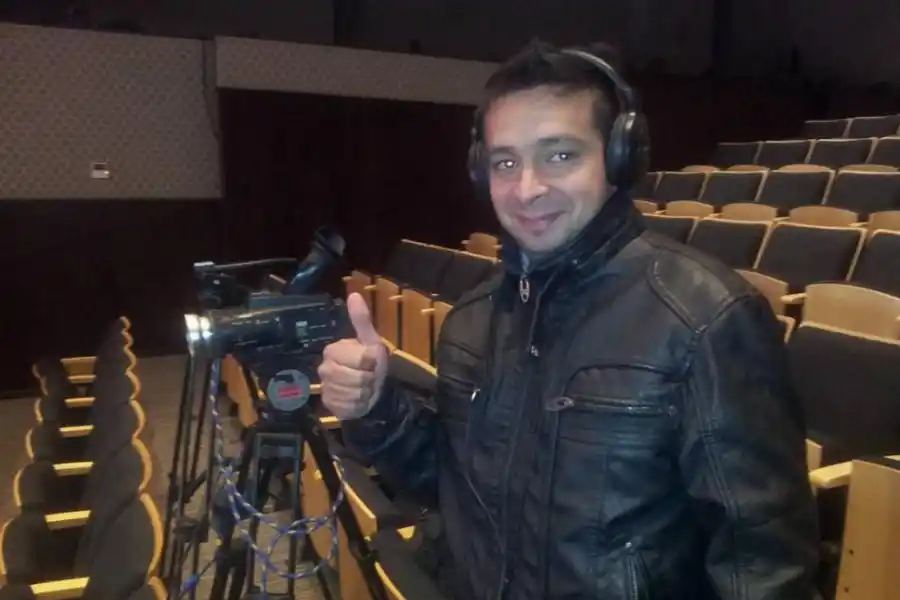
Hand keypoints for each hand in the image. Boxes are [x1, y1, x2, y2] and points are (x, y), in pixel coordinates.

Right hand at [318, 293, 388, 419]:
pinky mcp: (328, 404)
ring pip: (352, 393)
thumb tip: (354, 293)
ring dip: (365, 393)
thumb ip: (362, 320)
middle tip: (370, 378)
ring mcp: (325, 387)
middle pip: (355, 377)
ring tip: (365, 389)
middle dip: (369, 379)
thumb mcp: (371, 341)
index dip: (372, 363)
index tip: (373, 363)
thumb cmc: (371, 364)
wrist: (370, 392)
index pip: (360, 359)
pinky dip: (358, 405)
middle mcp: (324, 368)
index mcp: (333, 350)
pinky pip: (347, 406)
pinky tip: (358, 401)